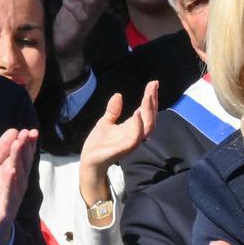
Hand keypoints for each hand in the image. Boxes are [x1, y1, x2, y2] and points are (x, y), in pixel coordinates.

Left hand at [0, 128, 37, 244]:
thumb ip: (2, 151)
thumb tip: (14, 130)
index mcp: (15, 175)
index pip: (23, 157)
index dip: (27, 144)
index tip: (30, 131)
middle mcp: (17, 185)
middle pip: (23, 164)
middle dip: (25, 148)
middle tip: (28, 134)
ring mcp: (12, 197)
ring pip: (17, 176)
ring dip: (19, 160)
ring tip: (19, 145)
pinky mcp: (5, 210)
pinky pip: (8, 196)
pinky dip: (10, 184)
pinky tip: (11, 173)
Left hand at [53, 0, 114, 80]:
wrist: (65, 45)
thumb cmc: (69, 22)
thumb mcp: (74, 1)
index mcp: (97, 2)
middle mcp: (96, 9)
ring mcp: (89, 18)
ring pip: (91, 0)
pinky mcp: (80, 27)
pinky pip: (81, 14)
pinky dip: (71, 5)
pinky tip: (64, 1)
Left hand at [79, 80, 157, 208]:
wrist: (89, 160)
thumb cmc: (98, 144)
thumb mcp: (105, 122)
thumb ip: (113, 110)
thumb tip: (119, 95)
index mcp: (132, 128)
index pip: (145, 111)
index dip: (150, 98)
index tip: (152, 84)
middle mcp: (136, 134)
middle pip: (151, 117)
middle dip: (153, 101)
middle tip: (153, 86)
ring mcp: (132, 141)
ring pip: (147, 126)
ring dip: (149, 111)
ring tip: (148, 96)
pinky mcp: (125, 148)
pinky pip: (136, 137)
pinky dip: (138, 125)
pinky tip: (137, 113)